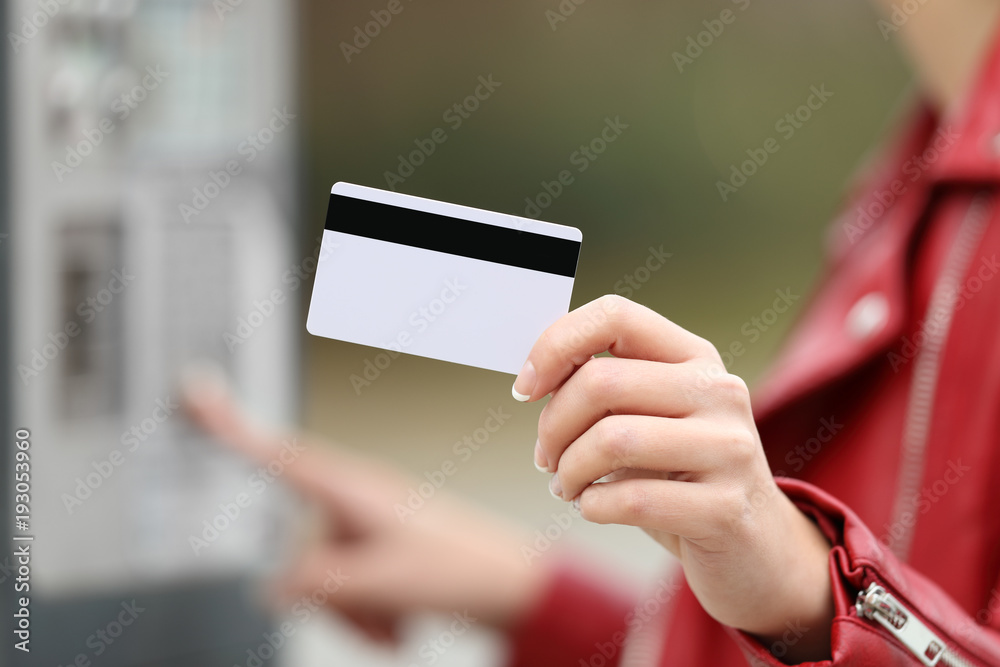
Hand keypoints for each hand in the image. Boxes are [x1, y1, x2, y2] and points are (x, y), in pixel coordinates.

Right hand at [182, 374, 550, 641]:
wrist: (509, 584)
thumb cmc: (458, 568)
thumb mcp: (375, 582)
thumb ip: (313, 584)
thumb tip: (270, 588)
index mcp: (347, 488)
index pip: (273, 453)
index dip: (228, 423)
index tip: (192, 390)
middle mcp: (350, 501)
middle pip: (297, 552)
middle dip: (329, 596)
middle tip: (376, 609)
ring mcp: (364, 528)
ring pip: (321, 580)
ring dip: (354, 611)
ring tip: (396, 617)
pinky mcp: (376, 551)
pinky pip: (345, 590)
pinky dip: (368, 614)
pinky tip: (401, 621)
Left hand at [512, 295, 832, 660]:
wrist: (755, 550)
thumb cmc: (680, 477)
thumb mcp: (648, 420)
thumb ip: (604, 389)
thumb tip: (536, 372)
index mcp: (694, 357)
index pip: (616, 315)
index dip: (556, 344)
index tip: (525, 388)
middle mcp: (719, 391)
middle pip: (601, 382)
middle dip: (552, 425)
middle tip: (546, 457)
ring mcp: (730, 448)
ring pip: (611, 440)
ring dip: (568, 470)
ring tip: (567, 486)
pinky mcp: (726, 508)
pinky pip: (631, 499)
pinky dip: (593, 506)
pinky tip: (594, 508)